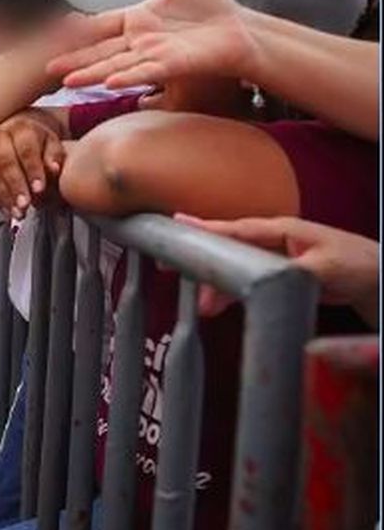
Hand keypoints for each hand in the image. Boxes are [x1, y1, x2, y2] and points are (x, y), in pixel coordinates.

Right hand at [0, 108, 65, 218]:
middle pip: (5, 163)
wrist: (19, 135)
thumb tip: (54, 169)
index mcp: (21, 128)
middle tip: (25, 205)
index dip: (32, 170)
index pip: (26, 149)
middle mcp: (0, 136)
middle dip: (16, 186)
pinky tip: (8, 212)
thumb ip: (54, 155)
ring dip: (4, 197)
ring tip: (18, 213)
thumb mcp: (52, 143)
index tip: (40, 189)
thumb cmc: (40, 142)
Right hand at [48, 0, 259, 90]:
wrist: (240, 29)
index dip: (79, 29)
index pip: (100, 25)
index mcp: (137, 20)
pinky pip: (147, 72)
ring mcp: (154, 55)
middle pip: (100, 51)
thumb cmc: (211, 8)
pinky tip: (109, 82)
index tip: (56, 29)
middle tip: (47, 67)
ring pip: (116, 65)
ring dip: (92, 73)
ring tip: (68, 80)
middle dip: (74, 59)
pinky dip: (128, 76)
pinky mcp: (174, 65)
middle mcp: (139, 41)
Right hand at [177, 214, 379, 324]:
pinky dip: (230, 294)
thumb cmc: (359, 264)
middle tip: (167, 266)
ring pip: (234, 269)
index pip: (236, 229)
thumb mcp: (326, 268)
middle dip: (200, 259)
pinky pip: (245, 283)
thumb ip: (292, 272)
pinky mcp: (279, 277)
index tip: (175, 224)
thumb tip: (263, 281)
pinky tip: (218, 305)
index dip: (205, 228)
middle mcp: (274, 242)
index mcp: (282, 230)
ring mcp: (275, 259)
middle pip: (227, 248)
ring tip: (202, 306)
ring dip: (217, 285)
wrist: (379, 279)